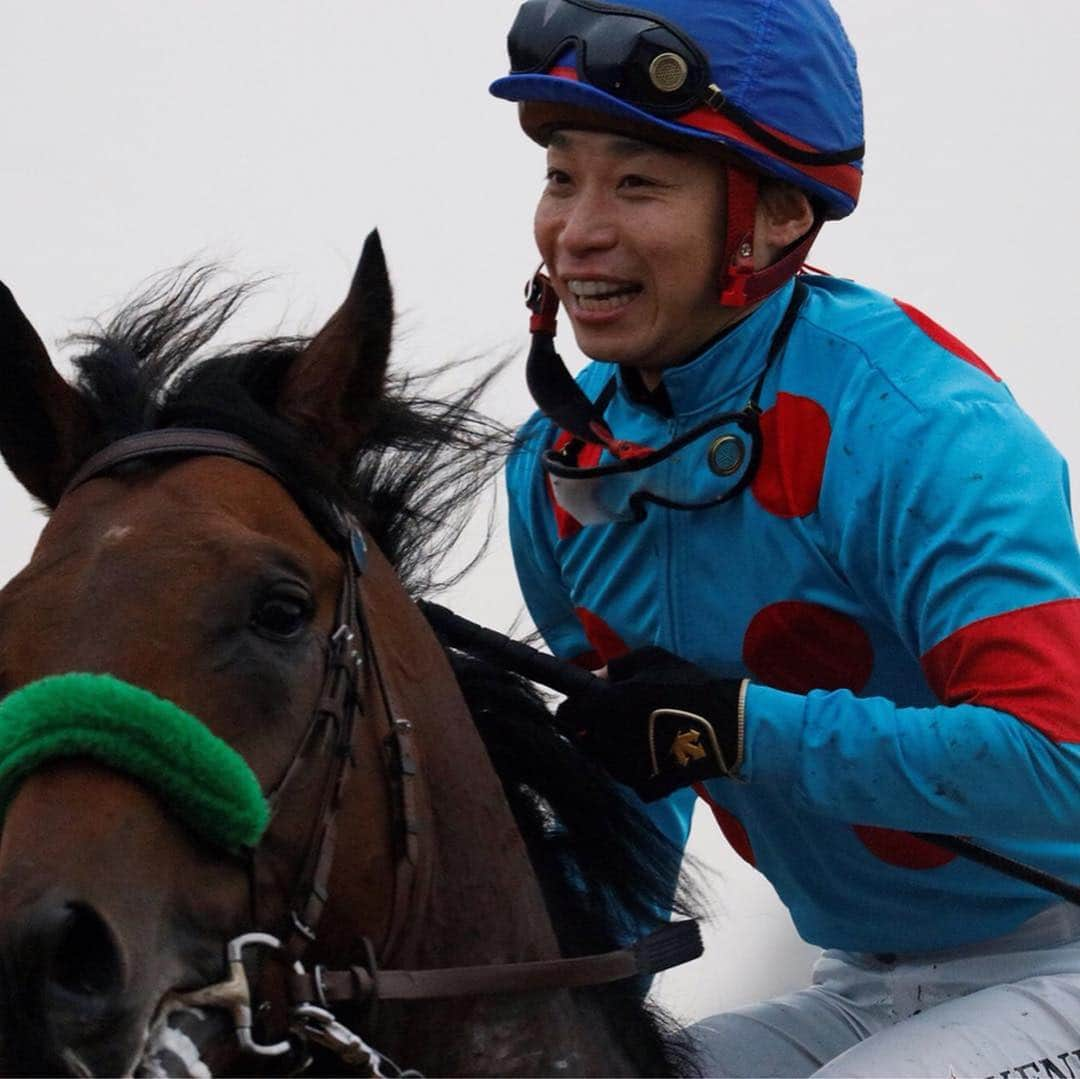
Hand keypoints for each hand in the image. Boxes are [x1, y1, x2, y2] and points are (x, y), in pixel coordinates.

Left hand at [557, 647, 746, 800]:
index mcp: (604, 706)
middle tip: (619, 719)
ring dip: (614, 750)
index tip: (581, 709)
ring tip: (644, 734)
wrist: (728, 725)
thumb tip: (593, 675)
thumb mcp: (651, 659)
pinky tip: (660, 751)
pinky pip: (631, 777)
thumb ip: (615, 667)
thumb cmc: (687, 684)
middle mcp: (607, 741)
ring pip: (606, 762)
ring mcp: (625, 769)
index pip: (565, 715)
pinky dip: (639, 767)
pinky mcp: (644, 789)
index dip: (571, 711)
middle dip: (592, 730)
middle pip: (583, 741)